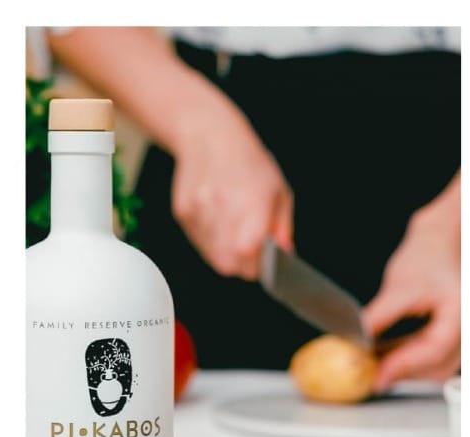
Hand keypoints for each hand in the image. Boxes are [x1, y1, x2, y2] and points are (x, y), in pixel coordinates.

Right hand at [45, 27, 293, 279]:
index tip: (265, 264)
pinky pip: (198, 242)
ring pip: (212, 256)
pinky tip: (219, 220)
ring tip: (235, 229)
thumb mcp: (279, 191)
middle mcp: (223, 210)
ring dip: (226, 253)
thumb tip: (286, 253)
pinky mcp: (183, 212)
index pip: (249, 256)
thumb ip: (283, 227)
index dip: (258, 267)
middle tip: (252, 253)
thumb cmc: (250, 162)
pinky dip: (210, 241)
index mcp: (251, 205)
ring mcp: (199, 212)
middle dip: (243, 266)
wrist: (210, 135)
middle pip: (229, 265)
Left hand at [362, 175, 460, 391]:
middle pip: (436, 366)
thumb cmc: (431, 254)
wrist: (446, 239)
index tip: (377, 375)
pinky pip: (434, 356)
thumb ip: (380, 317)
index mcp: (463, 314)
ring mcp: (465, 334)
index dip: (403, 366)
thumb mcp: (401, 285)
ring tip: (373, 363)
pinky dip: (411, 358)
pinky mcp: (454, 334)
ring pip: (435, 366)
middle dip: (402, 372)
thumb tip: (357, 342)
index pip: (433, 350)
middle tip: (369, 374)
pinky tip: (386, 354)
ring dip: (406, 368)